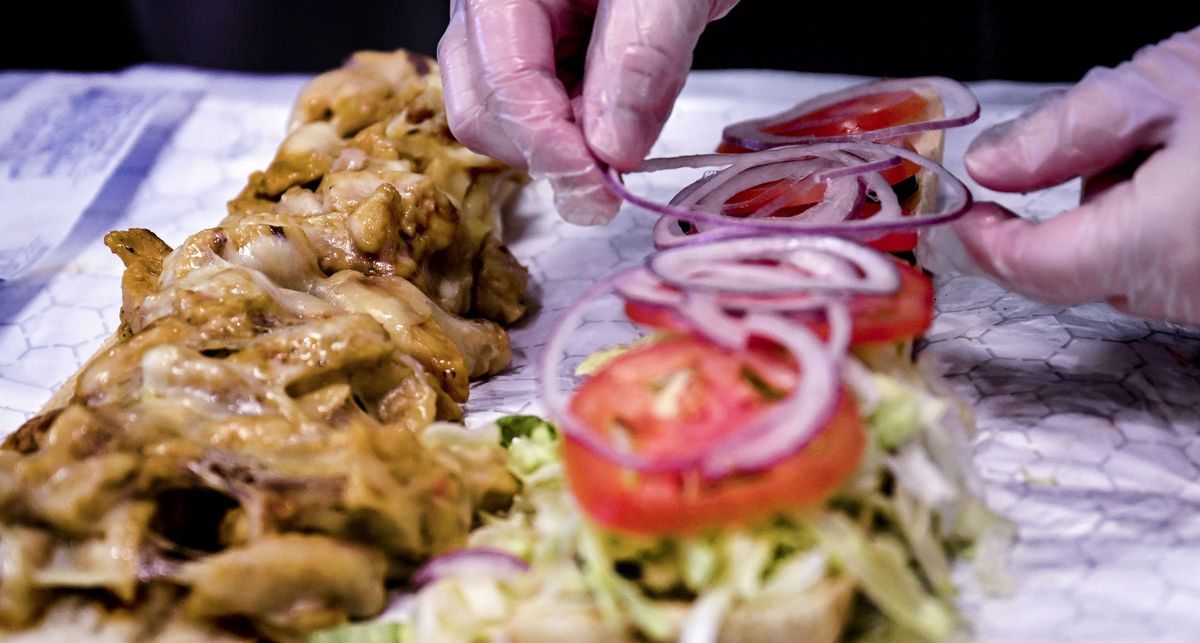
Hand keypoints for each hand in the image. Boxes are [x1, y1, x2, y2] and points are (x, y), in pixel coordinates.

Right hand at [438, 0, 737, 224]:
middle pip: (482, 111)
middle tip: (618, 168)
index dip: (551, 149)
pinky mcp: (535, 46)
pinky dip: (573, 128)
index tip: (603, 192)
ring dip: (562, 144)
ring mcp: (506, 28)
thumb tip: (613, 150)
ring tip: (625, 121)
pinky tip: (617, 109)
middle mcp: (488, 5)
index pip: (502, 85)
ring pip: (503, 117)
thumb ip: (642, 60)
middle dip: (548, 151)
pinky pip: (535, 107)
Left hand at [931, 27, 1199, 322]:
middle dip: (1070, 208)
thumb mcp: (1164, 88)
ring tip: (1186, 143)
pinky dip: (1166, 225)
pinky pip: (1174, 272)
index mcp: (1158, 242)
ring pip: (1124, 271)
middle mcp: (1190, 291)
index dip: (983, 241)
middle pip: (1076, 270)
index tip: (964, 207)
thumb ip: (1064, 133)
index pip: (1032, 269)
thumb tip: (990, 169)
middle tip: (1124, 135)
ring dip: (1124, 213)